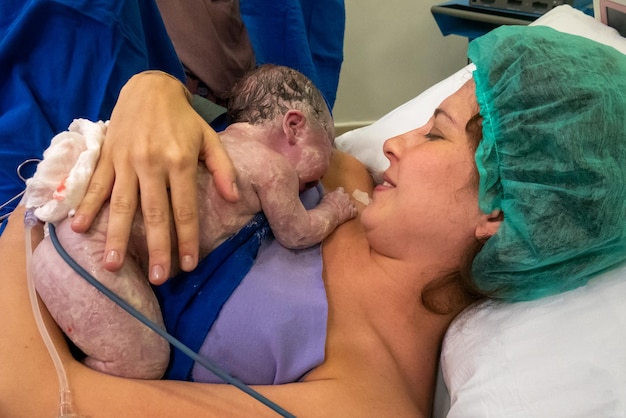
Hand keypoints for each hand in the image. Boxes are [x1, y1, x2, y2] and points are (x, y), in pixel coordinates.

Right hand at [71, 71, 237, 283]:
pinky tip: (79, 228)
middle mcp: (152, 164)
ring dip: (116, 236)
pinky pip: (96, 184)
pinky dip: (87, 206)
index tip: (188, 265)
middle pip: (153, 213)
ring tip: (112, 265)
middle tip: (158, 278)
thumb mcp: (209, 138)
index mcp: (180, 161)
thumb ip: (223, 168)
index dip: (186, 239)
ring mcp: (126, 161)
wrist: (150, 88)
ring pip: (121, 204)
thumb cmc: (183, 119)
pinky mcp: (107, 156)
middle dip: (156, 248)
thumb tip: (234, 199)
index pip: (184, 208)